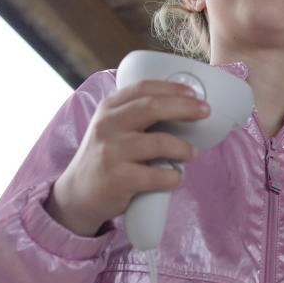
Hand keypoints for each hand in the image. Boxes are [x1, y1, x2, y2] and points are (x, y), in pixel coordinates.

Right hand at [46, 80, 209, 236]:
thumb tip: (184, 107)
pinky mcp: (117, 178)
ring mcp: (111, 151)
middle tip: (205, 112)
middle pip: (152, 107)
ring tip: (192, 154)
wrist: (77, 194)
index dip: (172, 88)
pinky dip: (173, 177)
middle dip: (184, 107)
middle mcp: (107, 125)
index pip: (143, 88)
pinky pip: (156, 175)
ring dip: (183, 148)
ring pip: (159, 142)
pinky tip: (175, 177)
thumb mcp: (113, 127)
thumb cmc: (106, 157)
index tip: (194, 94)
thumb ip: (137, 115)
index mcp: (109, 108)